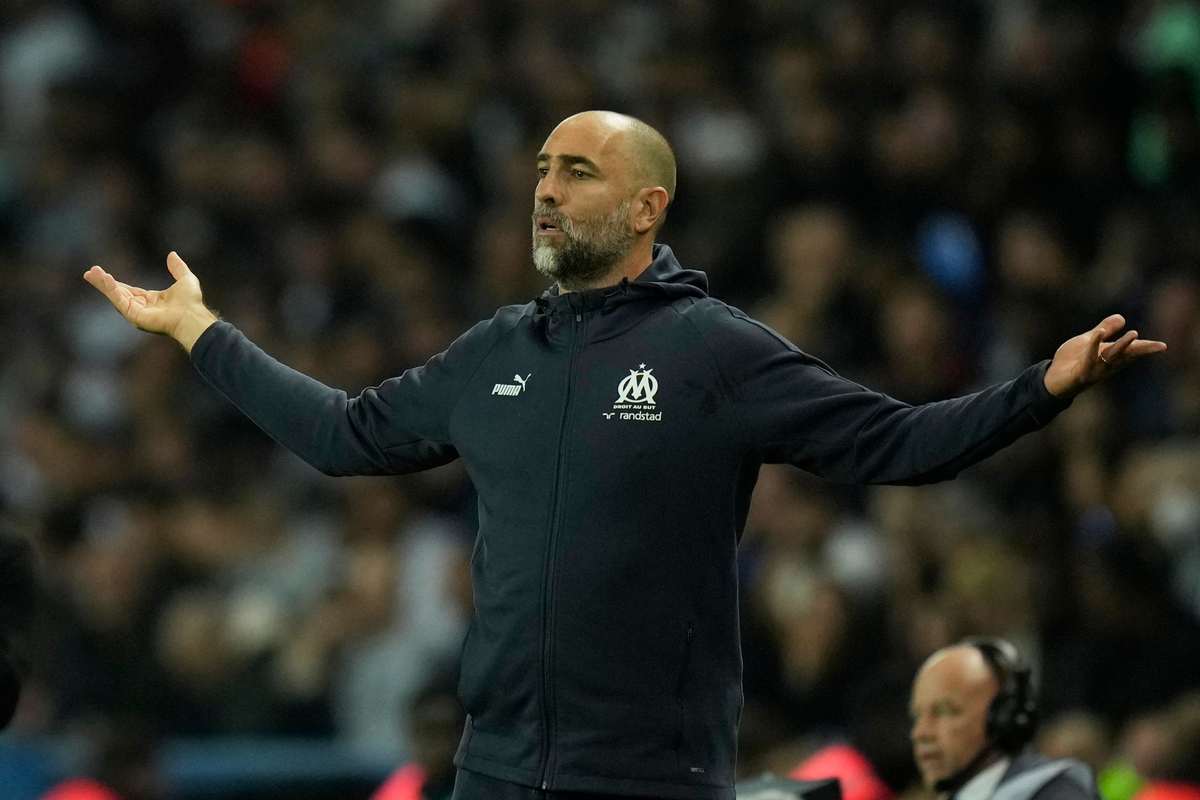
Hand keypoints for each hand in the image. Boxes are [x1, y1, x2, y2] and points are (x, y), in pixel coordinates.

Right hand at [83, 252, 217, 352]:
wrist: (192, 315)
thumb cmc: (191, 302)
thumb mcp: (185, 279)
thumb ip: (178, 268)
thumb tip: (172, 254)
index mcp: (150, 301)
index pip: (128, 291)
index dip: (116, 283)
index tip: (103, 273)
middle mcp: (141, 308)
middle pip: (117, 293)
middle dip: (103, 283)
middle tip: (89, 272)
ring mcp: (137, 313)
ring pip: (115, 296)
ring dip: (103, 285)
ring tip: (91, 273)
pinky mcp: (134, 316)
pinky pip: (120, 301)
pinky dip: (111, 290)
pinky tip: (104, 279)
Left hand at [1043, 314, 1166, 397]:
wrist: (1052, 378)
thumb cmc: (1072, 360)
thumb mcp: (1088, 341)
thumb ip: (1105, 330)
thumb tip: (1122, 318)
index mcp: (1110, 355)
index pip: (1131, 351)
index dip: (1146, 348)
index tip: (1163, 346)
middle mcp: (1106, 364)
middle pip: (1126, 355)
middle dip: (1141, 349)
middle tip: (1158, 345)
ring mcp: (1094, 370)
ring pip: (1111, 357)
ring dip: (1122, 346)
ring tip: (1134, 334)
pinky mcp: (1080, 374)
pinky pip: (1088, 359)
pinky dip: (1093, 347)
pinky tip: (1097, 334)